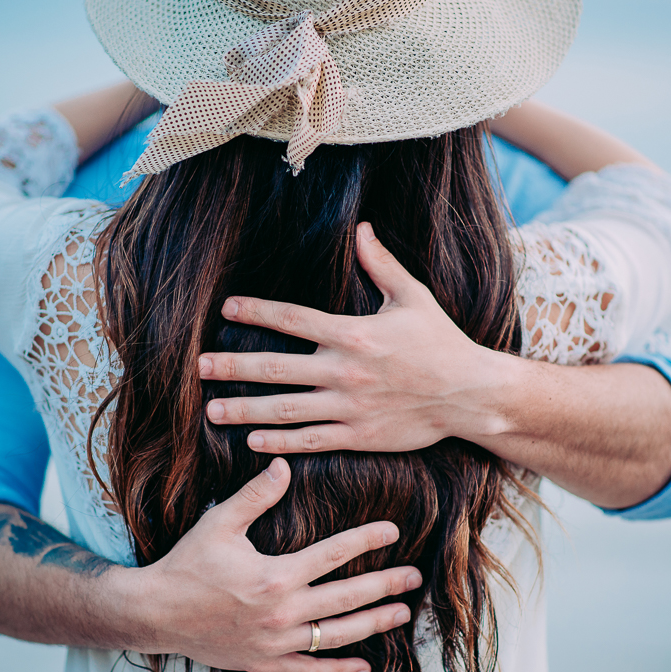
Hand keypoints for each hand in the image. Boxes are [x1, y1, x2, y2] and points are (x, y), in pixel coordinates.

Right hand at [135, 458, 421, 671]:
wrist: (156, 613)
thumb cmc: (187, 564)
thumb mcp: (219, 523)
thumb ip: (256, 495)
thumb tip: (284, 464)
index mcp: (275, 576)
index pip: (333, 554)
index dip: (366, 540)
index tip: (393, 530)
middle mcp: (282, 612)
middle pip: (346, 598)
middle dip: (384, 586)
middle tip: (414, 577)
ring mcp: (276, 642)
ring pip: (336, 635)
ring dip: (372, 624)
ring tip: (402, 613)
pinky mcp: (266, 662)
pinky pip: (310, 670)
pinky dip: (338, 670)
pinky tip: (363, 666)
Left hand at [199, 222, 510, 453]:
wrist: (471, 394)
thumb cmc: (441, 341)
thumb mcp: (413, 296)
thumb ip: (381, 264)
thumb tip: (361, 228)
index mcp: (354, 334)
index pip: (293, 319)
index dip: (256, 312)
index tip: (227, 310)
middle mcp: (345, 371)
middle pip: (276, 368)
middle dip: (233, 367)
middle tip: (199, 368)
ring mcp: (349, 407)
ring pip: (285, 410)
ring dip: (245, 409)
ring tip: (212, 410)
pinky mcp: (359, 436)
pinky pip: (310, 441)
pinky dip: (279, 443)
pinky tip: (252, 441)